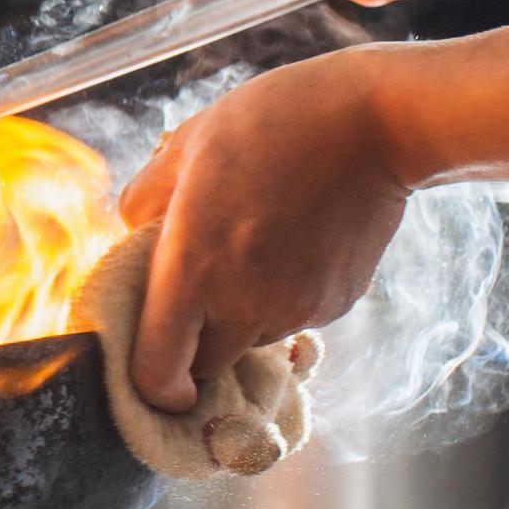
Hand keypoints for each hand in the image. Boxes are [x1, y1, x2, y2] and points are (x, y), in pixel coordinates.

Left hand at [116, 20, 508, 411]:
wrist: (376, 123)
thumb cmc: (273, 124)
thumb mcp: (185, 145)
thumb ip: (145, 201)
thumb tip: (132, 236)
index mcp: (192, 268)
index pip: (156, 370)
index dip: (150, 385)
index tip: (155, 375)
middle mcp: (242, 303)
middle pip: (206, 365)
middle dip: (195, 344)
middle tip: (196, 293)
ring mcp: (295, 308)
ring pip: (250, 341)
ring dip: (239, 316)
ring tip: (250, 247)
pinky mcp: (336, 304)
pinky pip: (292, 319)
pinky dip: (282, 297)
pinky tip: (289, 243)